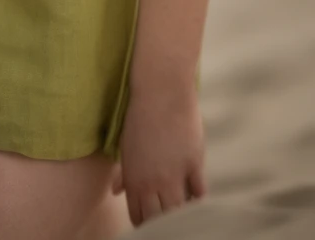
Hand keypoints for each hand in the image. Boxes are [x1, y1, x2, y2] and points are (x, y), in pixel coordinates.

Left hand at [113, 78, 206, 225]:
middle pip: (159, 219)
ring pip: (179, 211)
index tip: (148, 222)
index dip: (143, 224)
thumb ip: (123, 173)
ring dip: (178, 213)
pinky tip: (195, 198)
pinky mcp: (195, 164)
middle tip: (165, 219)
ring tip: (180, 211)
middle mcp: (155, 183)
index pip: (139, 218)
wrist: (161, 90)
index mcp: (135, 180)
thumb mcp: (126, 146)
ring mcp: (176, 175)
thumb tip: (115, 191)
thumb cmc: (138, 115)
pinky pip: (199, 193)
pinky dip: (197, 200)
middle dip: (160, 223)